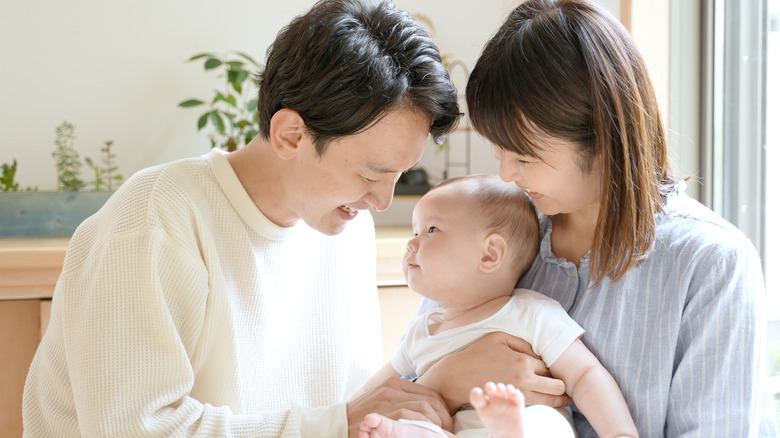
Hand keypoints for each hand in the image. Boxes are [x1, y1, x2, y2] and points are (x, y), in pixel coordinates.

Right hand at [346, 376, 452, 437]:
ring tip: (439, 434)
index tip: (447, 422)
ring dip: (436, 423)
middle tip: (447, 431)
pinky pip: (409, 416)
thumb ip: (401, 399)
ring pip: (423, 407)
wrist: (338, 422)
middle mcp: (392, 387)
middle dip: (443, 417)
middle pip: (430, 399)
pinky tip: (425, 433)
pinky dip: (422, 425)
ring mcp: (387, 400)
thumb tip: (426, 408)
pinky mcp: (382, 413)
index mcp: (395, 383)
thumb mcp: (382, 400)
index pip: (429, 392)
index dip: (443, 408)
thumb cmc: (362, 415)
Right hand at [416, 332, 570, 411]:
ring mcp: (520, 394)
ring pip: (550, 400)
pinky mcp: (513, 405)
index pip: (549, 366)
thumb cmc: (477, 354)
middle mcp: (525, 379)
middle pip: (556, 386)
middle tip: (564, 386)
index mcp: (523, 361)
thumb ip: (522, 342)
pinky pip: (538, 408)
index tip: (553, 369)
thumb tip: (537, 351)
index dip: (553, 368)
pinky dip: (547, 408)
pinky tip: (552, 408)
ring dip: (559, 400)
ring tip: (564, 400)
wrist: (458, 375)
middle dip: (562, 386)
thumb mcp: (499, 338)